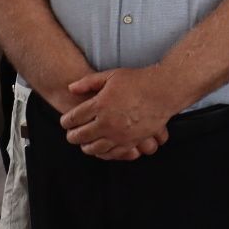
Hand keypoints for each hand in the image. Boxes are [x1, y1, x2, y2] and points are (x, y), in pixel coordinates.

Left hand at [60, 67, 176, 159]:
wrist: (164, 91)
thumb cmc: (138, 81)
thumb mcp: (111, 75)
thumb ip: (88, 82)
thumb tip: (70, 88)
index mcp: (100, 104)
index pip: (73, 118)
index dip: (66, 121)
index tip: (65, 121)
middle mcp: (107, 122)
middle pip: (80, 136)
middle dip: (72, 136)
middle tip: (70, 135)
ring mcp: (119, 134)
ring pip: (94, 148)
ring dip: (86, 147)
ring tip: (84, 144)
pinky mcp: (131, 141)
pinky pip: (112, 153)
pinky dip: (103, 153)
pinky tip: (101, 149)